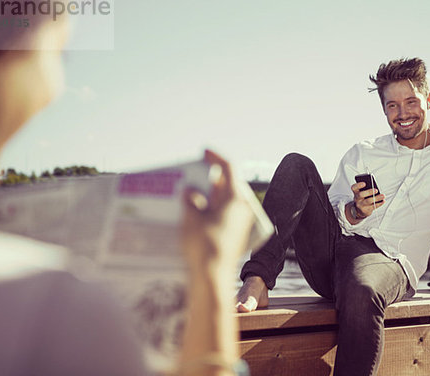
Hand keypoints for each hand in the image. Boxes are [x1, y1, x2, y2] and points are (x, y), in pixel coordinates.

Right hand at [181, 150, 253, 267]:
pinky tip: (193, 213)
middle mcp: (241, 208)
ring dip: (208, 195)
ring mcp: (239, 222)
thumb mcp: (192, 218)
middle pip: (226, 184)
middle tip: (191, 174)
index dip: (215, 157)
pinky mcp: (234, 234)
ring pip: (223, 201)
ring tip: (188, 193)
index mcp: (235, 199)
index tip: (204, 151)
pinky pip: (222, 214)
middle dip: (209, 178)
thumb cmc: (203, 246)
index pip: (228, 168)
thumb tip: (191, 193)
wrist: (212, 279)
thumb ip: (191, 200)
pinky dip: (210, 209)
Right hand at [350, 181, 384, 219]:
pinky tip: (383, 201)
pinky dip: (379, 203)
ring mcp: (361, 205)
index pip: (354, 188)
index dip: (358, 185)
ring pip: (368, 201)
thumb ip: (366, 189)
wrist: (360, 211)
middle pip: (361, 194)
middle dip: (369, 192)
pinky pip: (373, 206)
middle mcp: (357, 199)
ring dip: (376, 198)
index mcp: (356, 192)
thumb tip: (374, 187)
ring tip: (382, 196)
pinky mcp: (366, 210)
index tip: (364, 183)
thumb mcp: (362, 193)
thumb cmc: (363, 199)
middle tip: (376, 190)